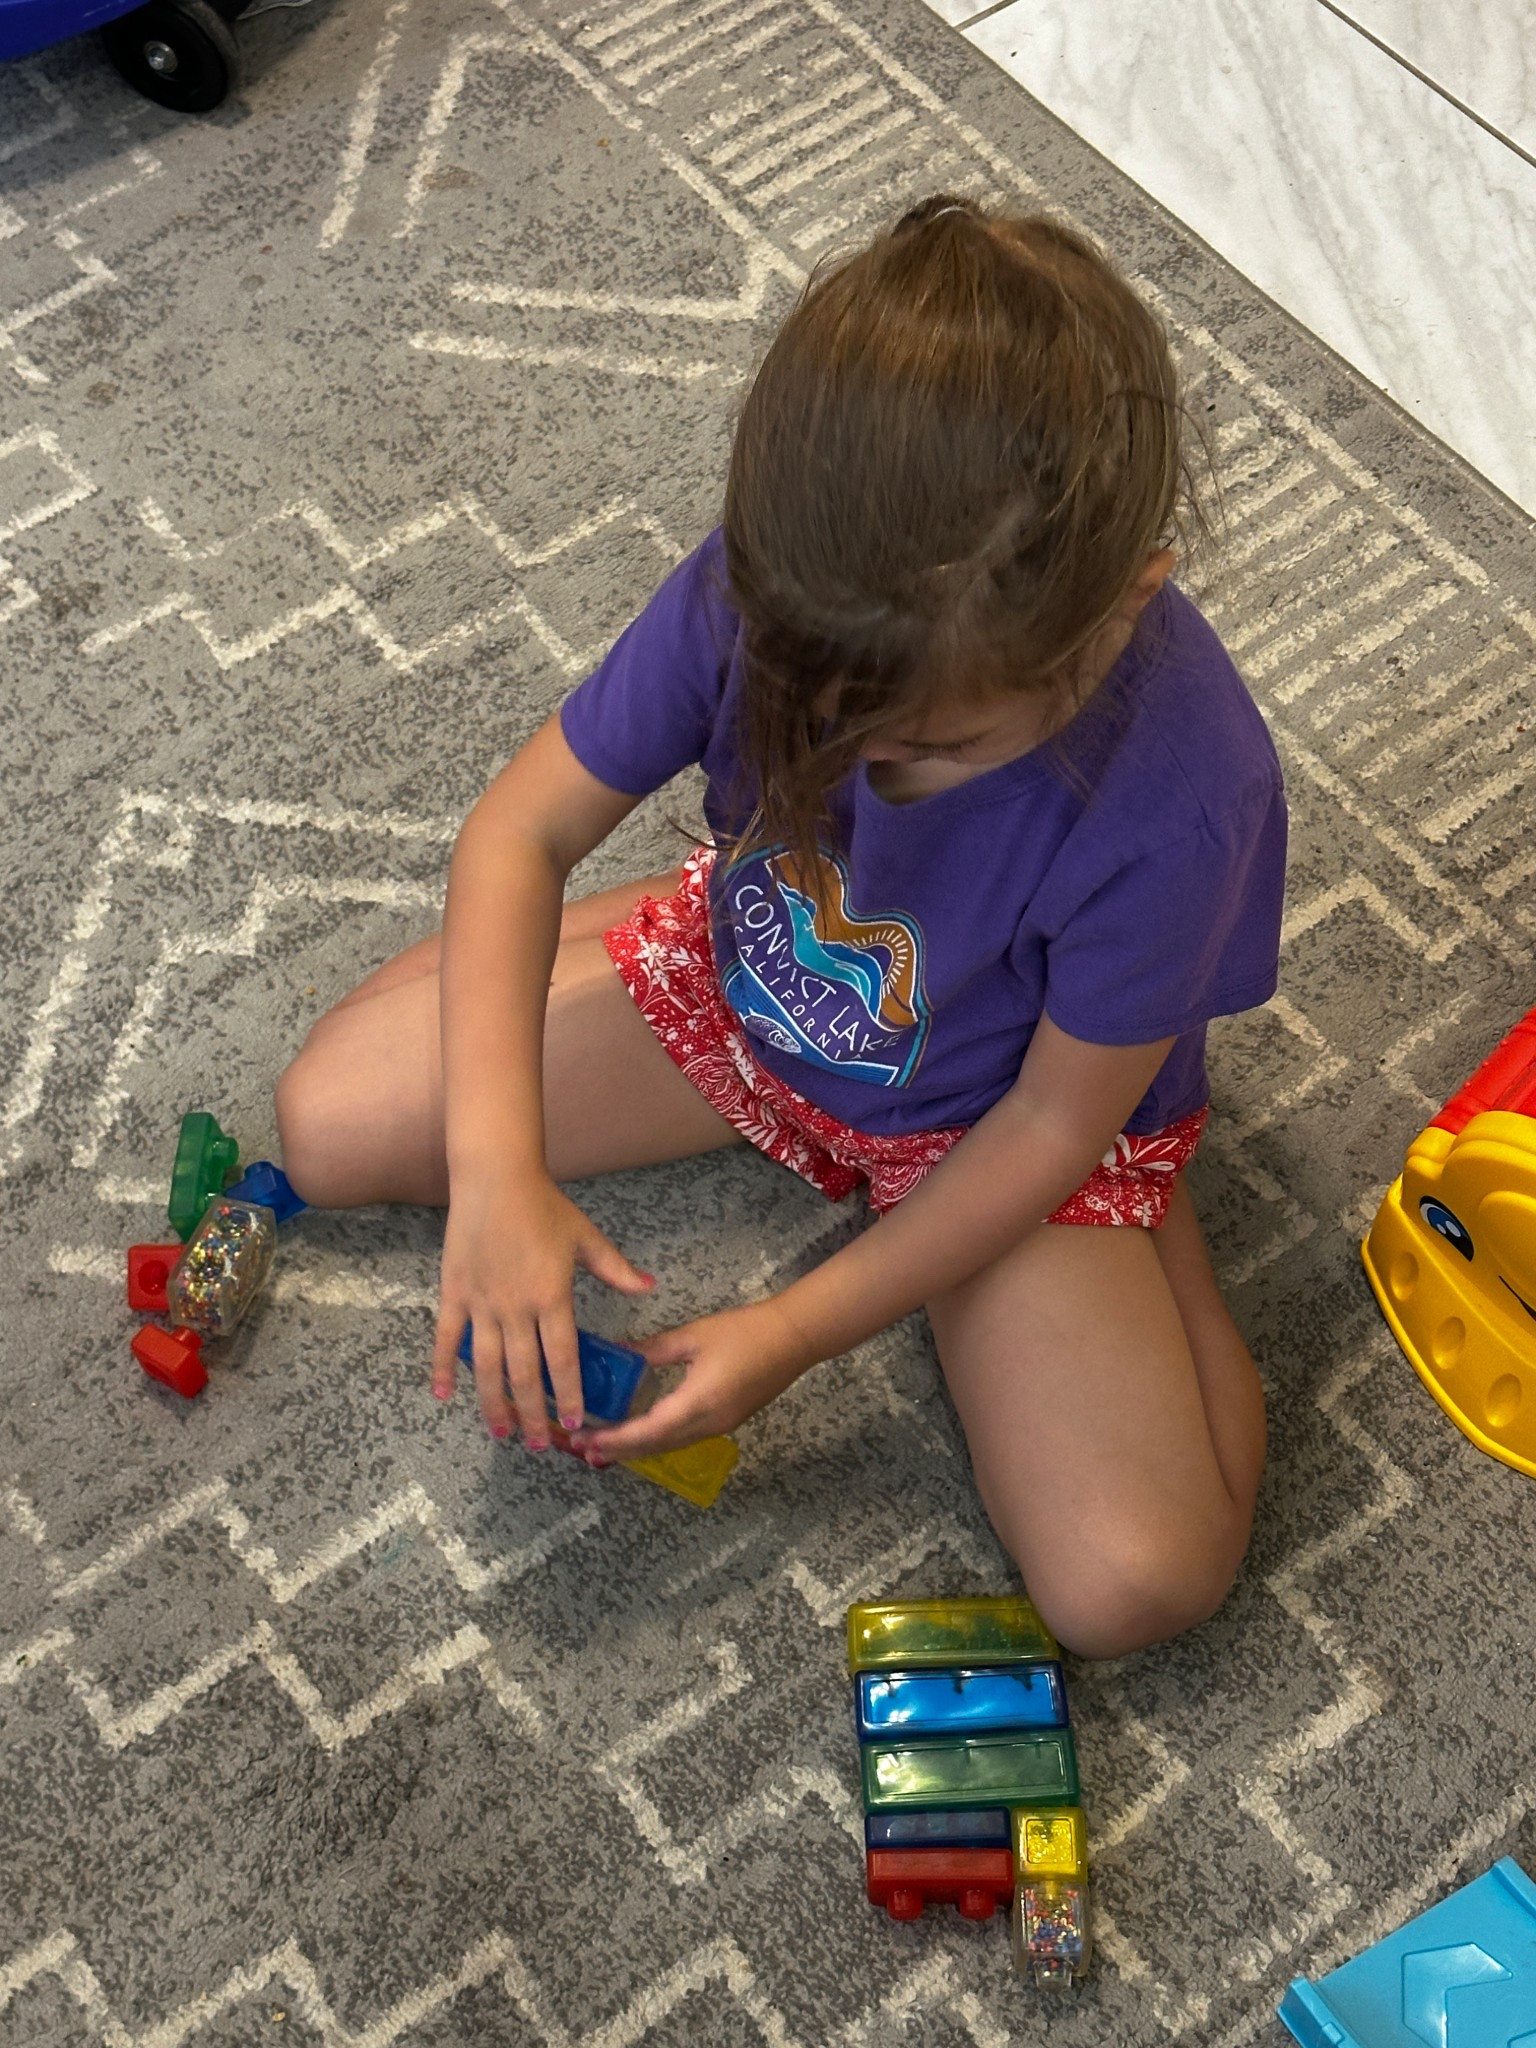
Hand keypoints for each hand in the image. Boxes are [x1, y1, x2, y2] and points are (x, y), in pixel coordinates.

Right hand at [430, 1168, 652, 1444]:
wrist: (495, 1178)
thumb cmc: (544, 1206)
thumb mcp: (585, 1237)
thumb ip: (615, 1269)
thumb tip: (649, 1287)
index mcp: (551, 1297)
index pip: (562, 1358)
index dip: (568, 1393)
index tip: (575, 1421)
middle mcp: (516, 1308)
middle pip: (524, 1373)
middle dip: (531, 1413)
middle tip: (536, 1445)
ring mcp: (482, 1303)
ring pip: (485, 1365)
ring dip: (492, 1402)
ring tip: (499, 1431)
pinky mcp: (455, 1293)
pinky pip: (447, 1338)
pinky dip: (442, 1367)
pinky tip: (443, 1395)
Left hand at [573, 1298, 815, 1460]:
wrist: (794, 1337)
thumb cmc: (744, 1331)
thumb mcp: (693, 1336)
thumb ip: (652, 1349)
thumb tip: (618, 1353)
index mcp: (697, 1404)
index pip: (647, 1431)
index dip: (614, 1439)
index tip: (585, 1441)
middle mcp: (707, 1425)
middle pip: (655, 1447)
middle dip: (618, 1450)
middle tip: (582, 1450)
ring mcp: (719, 1427)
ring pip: (669, 1446)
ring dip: (636, 1449)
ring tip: (604, 1449)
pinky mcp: (727, 1422)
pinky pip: (683, 1439)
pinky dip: (656, 1440)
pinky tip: (641, 1433)